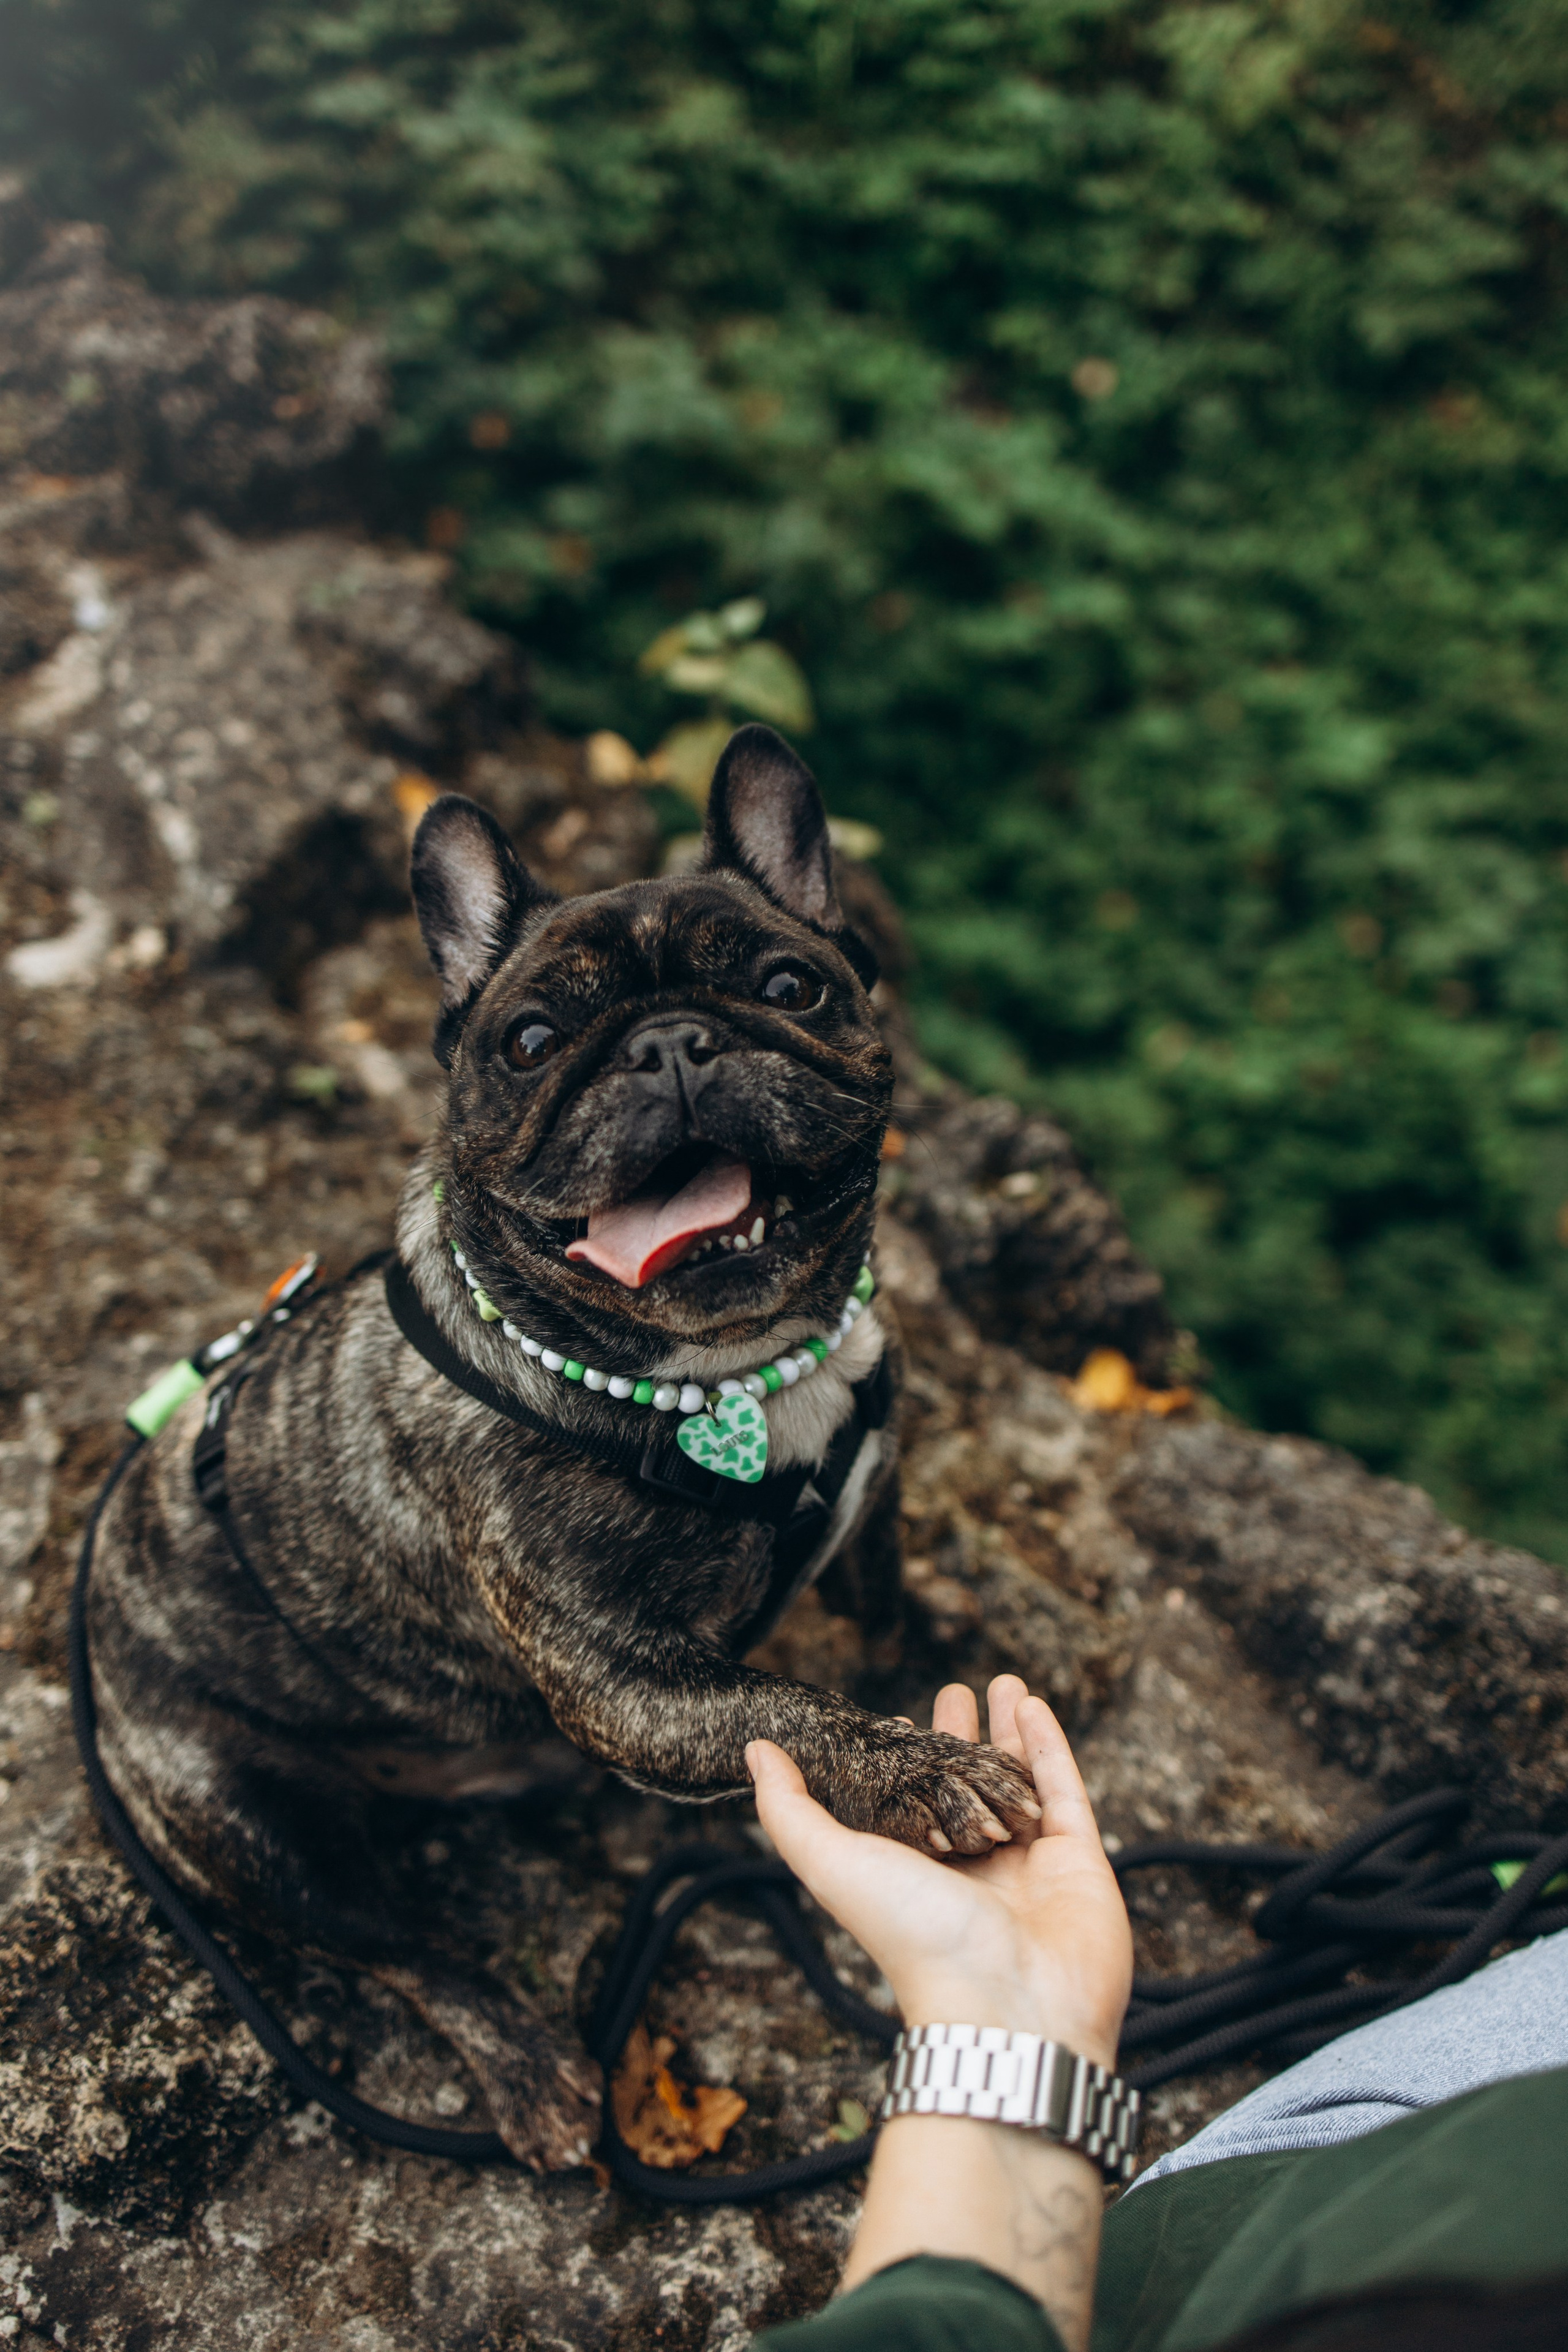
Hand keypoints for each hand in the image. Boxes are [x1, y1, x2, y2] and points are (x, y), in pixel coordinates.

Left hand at [746, 1675, 1130, 2068]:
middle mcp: (973, 1870)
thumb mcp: (834, 1866)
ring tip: (1002, 1683)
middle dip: (961, 1741)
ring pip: (1017, 1786)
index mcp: (917, 1876)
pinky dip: (1049, 1746)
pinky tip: (1031, 1704)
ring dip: (1009, 1733)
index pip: (912, 1808)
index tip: (899, 1720)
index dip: (907, 1765)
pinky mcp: (1078, 1861)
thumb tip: (757, 1753)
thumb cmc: (915, 1941)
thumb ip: (791, 1811)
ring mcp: (1029, 1866)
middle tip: (956, 1692)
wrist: (1008, 2006)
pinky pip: (1063, 1792)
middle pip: (967, 1792)